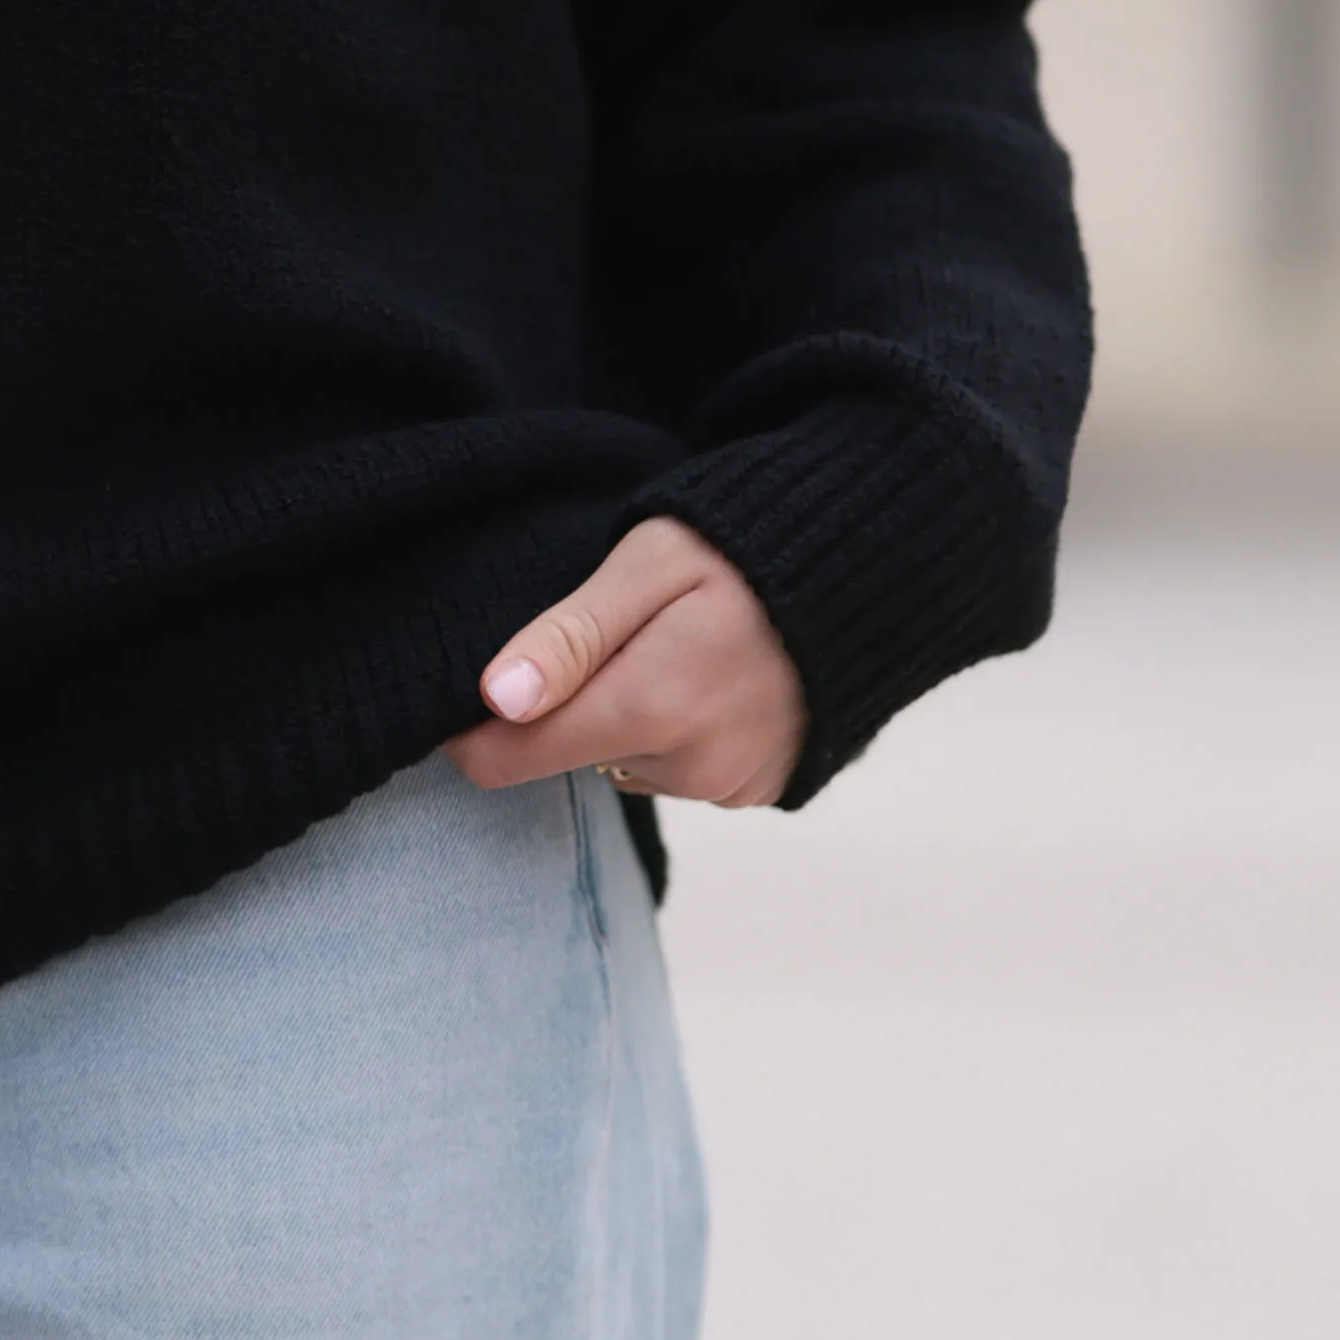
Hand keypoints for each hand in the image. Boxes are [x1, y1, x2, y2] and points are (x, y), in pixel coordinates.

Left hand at [445, 517, 804, 807]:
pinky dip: (676, 735)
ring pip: (622, 763)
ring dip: (627, 718)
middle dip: (572, 705)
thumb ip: (569, 634)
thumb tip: (496, 699)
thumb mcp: (648, 563)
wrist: (866, 569)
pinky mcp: (754, 790)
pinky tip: (710, 680)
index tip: (474, 686)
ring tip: (676, 649)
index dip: (473, 729)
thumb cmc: (745, 549)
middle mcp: (690, 765)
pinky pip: (676, 772)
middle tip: (619, 633)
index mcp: (652, 707)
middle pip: (571, 756)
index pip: (509, 759)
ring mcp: (728, 784)